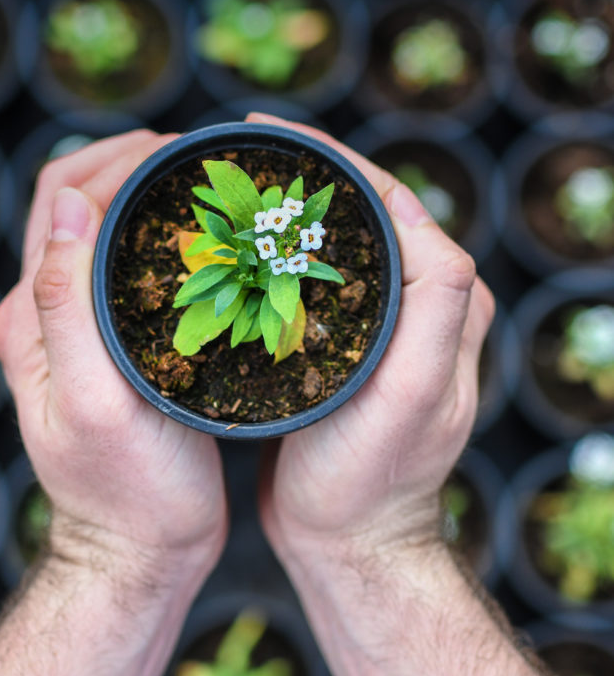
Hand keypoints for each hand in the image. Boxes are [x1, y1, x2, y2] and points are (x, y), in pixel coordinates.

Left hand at [0, 130, 226, 585]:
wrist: (138, 552)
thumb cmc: (130, 492)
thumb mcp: (98, 402)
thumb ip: (68, 305)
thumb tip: (68, 205)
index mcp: (31, 317)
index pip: (61, 198)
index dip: (118, 161)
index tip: (186, 157)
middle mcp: (44, 314)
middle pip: (76, 202)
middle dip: (134, 162)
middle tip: (204, 161)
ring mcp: (75, 329)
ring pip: (102, 230)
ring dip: (147, 195)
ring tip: (209, 189)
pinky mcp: (108, 346)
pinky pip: (125, 266)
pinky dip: (159, 237)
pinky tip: (208, 243)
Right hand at [251, 114, 494, 563]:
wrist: (350, 542)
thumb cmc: (373, 481)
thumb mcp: (411, 399)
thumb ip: (435, 313)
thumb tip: (425, 224)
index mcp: (445, 299)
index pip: (390, 199)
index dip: (331, 157)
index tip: (267, 134)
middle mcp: (420, 302)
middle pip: (360, 210)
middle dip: (302, 171)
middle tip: (238, 152)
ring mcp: (382, 321)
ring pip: (334, 239)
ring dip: (286, 207)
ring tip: (230, 187)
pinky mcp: (348, 341)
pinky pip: (316, 276)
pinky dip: (277, 250)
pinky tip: (235, 246)